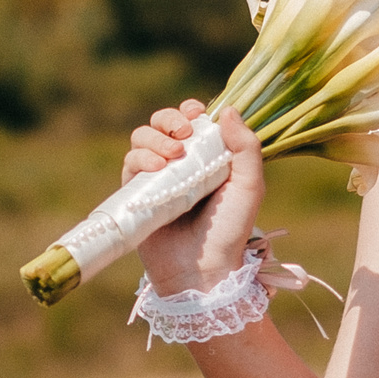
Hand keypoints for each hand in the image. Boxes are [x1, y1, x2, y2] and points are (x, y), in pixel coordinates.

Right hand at [124, 101, 264, 293]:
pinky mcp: (137, 193)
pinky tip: (156, 168)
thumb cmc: (230, 230)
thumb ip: (246, 147)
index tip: (196, 113)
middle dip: (169, 119)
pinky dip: (140, 157)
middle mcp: (181, 164)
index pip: (193, 121)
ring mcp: (157, 178)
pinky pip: (129, 162)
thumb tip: (226, 109)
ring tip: (171, 157)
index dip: (190, 111)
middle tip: (183, 135)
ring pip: (143, 138)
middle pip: (163, 123)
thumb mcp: (249, 186)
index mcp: (208, 158)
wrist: (202, 269)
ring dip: (154, 138)